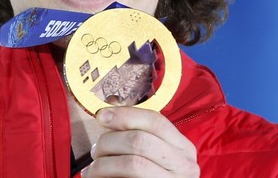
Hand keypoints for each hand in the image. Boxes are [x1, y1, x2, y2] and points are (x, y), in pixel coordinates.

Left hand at [81, 106, 199, 176]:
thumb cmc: (152, 176)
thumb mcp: (154, 153)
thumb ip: (137, 131)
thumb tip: (110, 107)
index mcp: (183, 149)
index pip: (156, 121)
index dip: (125, 114)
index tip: (101, 115)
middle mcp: (184, 166)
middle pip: (140, 140)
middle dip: (109, 142)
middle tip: (96, 151)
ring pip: (132, 163)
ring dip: (104, 163)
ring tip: (93, 168)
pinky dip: (106, 176)